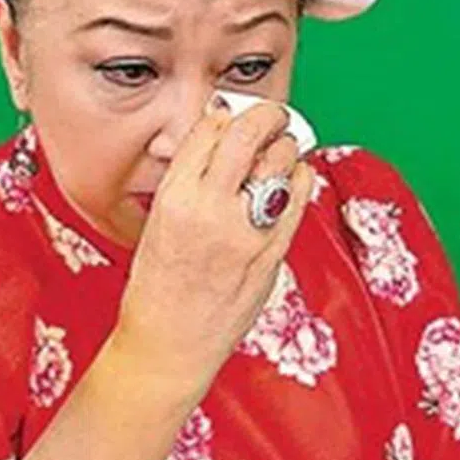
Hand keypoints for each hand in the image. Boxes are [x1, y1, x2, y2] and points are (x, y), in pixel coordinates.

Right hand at [114, 99, 313, 399]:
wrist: (169, 344)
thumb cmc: (158, 287)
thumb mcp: (157, 223)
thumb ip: (190, 184)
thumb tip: (222, 145)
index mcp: (174, 198)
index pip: (210, 131)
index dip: (227, 116)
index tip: (234, 115)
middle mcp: (210, 210)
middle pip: (249, 135)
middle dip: (266, 114)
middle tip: (272, 114)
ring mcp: (245, 233)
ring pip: (281, 161)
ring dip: (286, 144)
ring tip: (283, 146)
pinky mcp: (272, 254)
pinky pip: (299, 198)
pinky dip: (301, 178)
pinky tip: (296, 175)